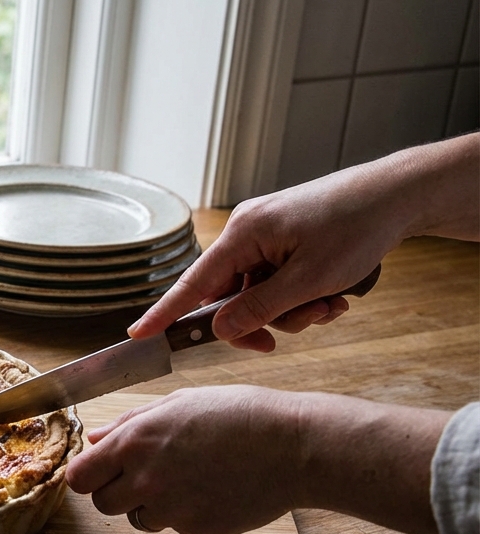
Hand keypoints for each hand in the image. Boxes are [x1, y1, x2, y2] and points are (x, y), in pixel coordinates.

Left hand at [66, 386, 306, 533]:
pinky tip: (212, 490)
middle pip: (102, 504)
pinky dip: (186, 514)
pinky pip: (175, 528)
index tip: (100, 470)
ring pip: (138, 519)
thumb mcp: (179, 403)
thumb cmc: (240, 415)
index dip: (88, 474)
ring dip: (151, 505)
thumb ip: (129, 424)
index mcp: (135, 442)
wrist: (293, 446)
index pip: (80, 477)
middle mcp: (146, 479)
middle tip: (145, 474)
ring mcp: (172, 509)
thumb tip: (95, 438)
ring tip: (187, 478)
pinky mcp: (197, 530)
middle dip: (116, 491)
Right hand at [130, 176, 400, 352]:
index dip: (164, 313)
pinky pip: (277, 281)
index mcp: (243, 235)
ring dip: (293, 310)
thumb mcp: (309, 280)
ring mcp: (266, 236)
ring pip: (259, 294)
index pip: (192, 284)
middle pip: (229, 296)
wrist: (398, 195)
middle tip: (291, 333)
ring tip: (331, 303)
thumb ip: (260, 308)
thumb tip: (220, 329)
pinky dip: (301, 295)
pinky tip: (333, 293)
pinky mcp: (285, 241)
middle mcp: (246, 233)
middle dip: (264, 319)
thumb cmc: (357, 226)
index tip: (139, 334)